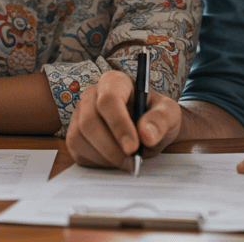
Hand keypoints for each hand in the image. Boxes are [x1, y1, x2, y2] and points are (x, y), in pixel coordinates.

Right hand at [66, 69, 180, 169]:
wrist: (148, 130)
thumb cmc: (156, 115)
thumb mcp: (169, 113)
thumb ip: (161, 120)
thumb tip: (146, 134)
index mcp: (115, 82)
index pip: (108, 99)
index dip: (119, 124)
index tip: (133, 146)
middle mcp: (92, 95)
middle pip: (89, 121)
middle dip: (110, 147)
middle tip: (131, 162)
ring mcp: (80, 115)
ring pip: (79, 138)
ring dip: (104, 156)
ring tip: (127, 161)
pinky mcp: (75, 135)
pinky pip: (77, 151)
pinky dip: (97, 162)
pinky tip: (115, 160)